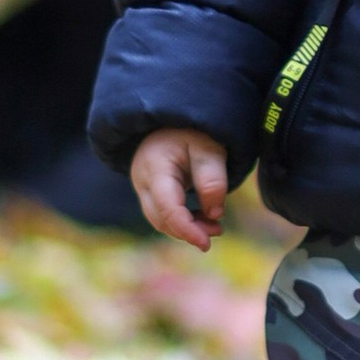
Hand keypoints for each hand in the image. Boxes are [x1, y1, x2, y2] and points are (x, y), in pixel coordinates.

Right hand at [132, 125, 229, 249]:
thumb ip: (213, 179)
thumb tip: (214, 214)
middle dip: (188, 231)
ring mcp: (143, 186)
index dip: (186, 230)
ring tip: (214, 226)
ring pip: (160, 219)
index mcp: (155, 168)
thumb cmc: (192, 129)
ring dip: (187, 227)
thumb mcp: (209, 147)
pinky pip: (163, 212)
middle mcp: (142, 180)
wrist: (173, 115)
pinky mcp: (151, 189)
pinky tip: (204, 217)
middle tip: (217, 231)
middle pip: (160, 219)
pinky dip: (183, 220)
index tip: (206, 244)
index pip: (167, 208)